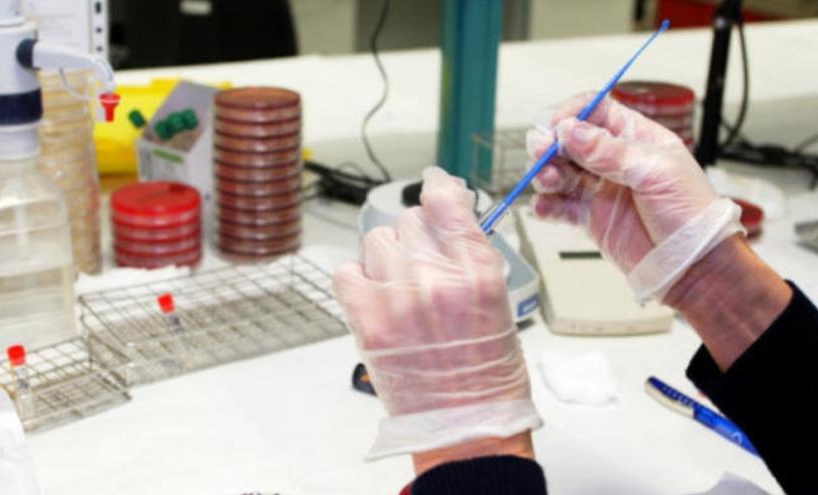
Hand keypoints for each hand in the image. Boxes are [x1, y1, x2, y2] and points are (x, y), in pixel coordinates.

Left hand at [333, 167, 539, 459]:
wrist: (464, 425)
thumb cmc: (487, 375)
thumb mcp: (499, 303)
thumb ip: (469, 258)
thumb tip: (446, 220)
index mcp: (477, 272)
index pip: (447, 203)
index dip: (437, 186)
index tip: (431, 183)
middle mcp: (435, 277)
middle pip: (410, 221)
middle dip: (416, 238)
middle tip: (423, 266)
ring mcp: (397, 296)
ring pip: (378, 241)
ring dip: (388, 257)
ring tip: (400, 289)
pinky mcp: (366, 319)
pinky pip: (347, 271)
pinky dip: (357, 278)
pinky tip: (374, 296)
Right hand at [526, 93, 743, 300]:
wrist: (692, 263)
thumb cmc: (690, 213)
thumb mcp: (655, 172)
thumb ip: (609, 151)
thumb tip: (571, 131)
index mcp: (635, 138)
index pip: (594, 111)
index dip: (570, 114)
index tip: (553, 126)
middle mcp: (613, 160)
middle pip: (568, 140)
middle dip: (549, 143)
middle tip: (541, 152)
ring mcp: (599, 189)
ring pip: (558, 171)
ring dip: (545, 173)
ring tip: (549, 183)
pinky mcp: (589, 218)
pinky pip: (558, 206)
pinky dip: (545, 205)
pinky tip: (545, 206)